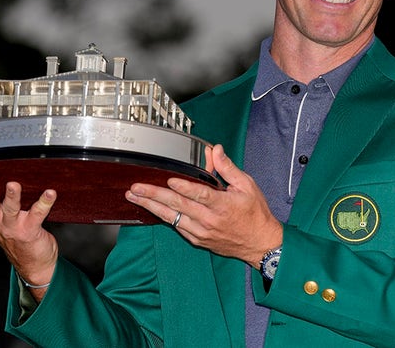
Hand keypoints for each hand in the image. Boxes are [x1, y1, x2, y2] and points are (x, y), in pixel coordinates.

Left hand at [125, 144, 282, 266]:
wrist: (260, 244)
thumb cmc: (255, 214)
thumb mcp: (247, 186)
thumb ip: (228, 168)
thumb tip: (216, 150)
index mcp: (223, 205)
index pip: (200, 195)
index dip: (184, 187)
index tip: (169, 179)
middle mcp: (209, 220)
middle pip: (178, 206)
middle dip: (154, 195)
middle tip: (136, 188)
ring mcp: (201, 232)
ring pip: (172, 218)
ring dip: (151, 206)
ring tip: (134, 197)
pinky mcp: (197, 239)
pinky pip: (177, 227)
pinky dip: (163, 217)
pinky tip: (151, 208)